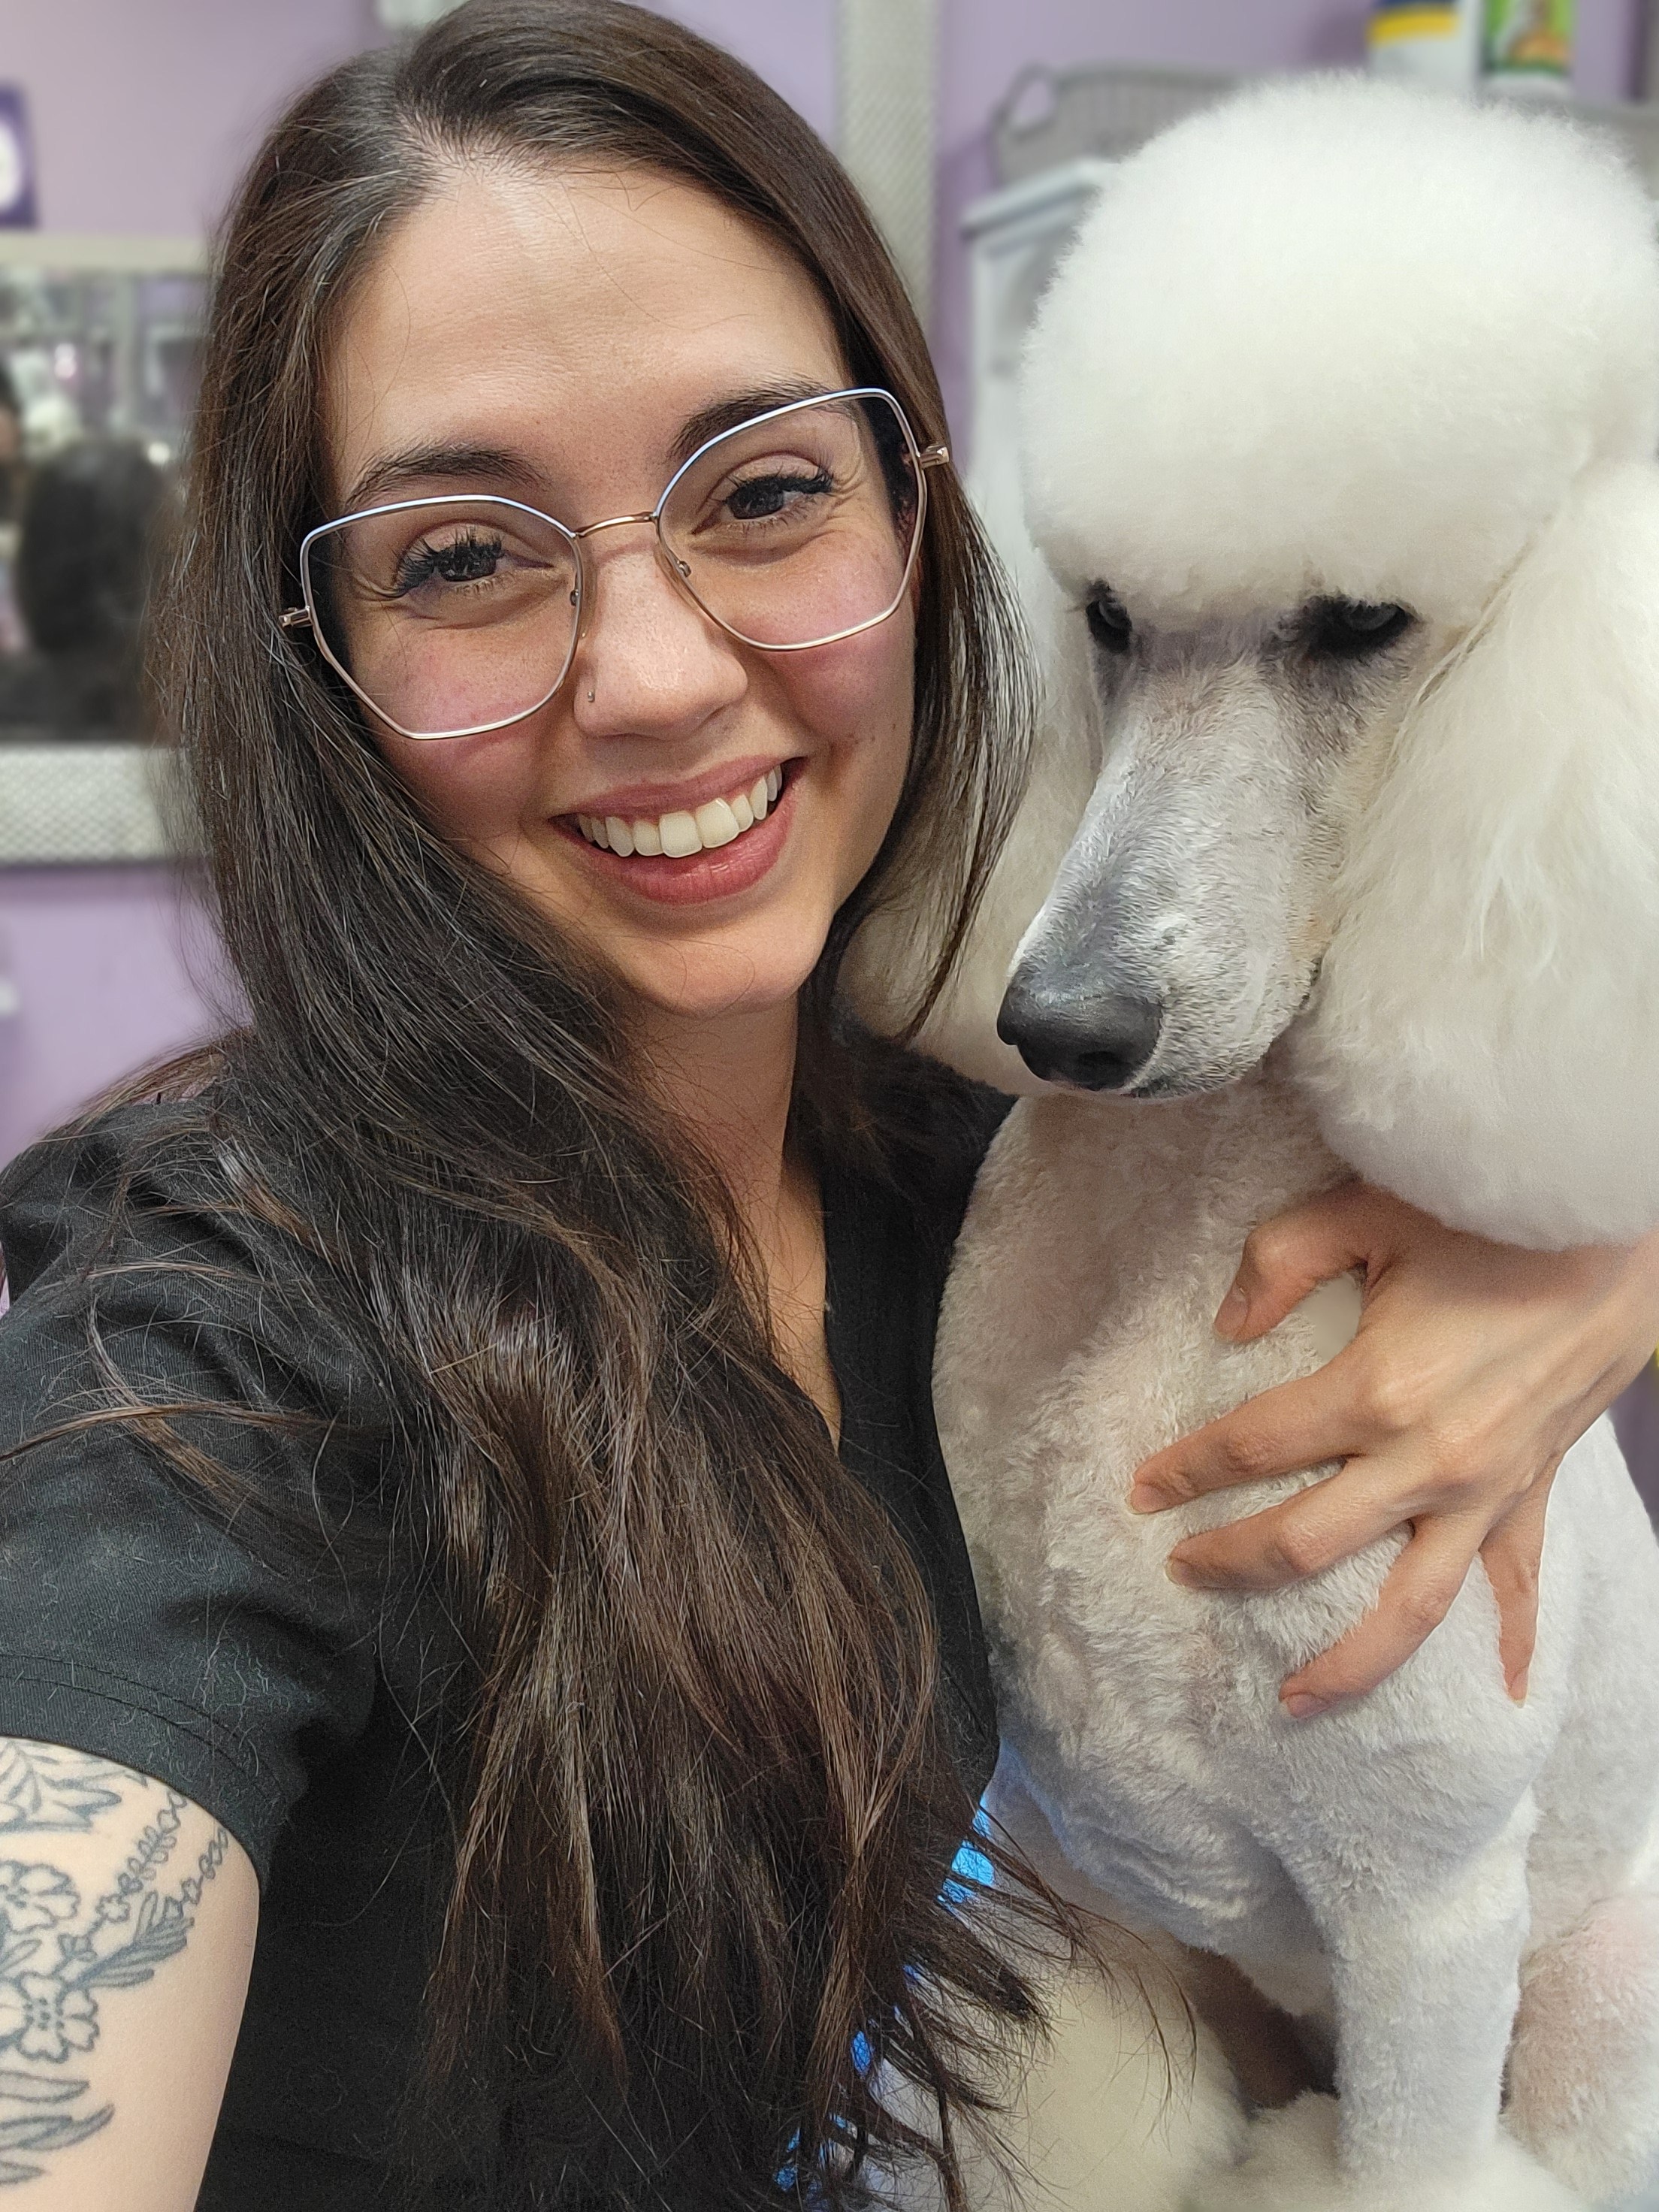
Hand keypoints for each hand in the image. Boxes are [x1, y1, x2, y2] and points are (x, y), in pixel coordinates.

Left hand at [1127, 1181, 1658, 1715]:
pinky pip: (1519, 1587)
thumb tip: (1225, 1326)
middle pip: (1305, 1544)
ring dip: (1344, 1661)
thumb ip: (1279, 1260)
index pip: (1253, 1447)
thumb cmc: (1487, 1215)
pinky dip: (1509, 1644)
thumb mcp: (1366, 1209)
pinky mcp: (1531, 1494)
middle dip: (1231, 1563)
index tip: (1142, 1489)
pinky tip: (1500, 1696)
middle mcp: (1428, 1460)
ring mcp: (1485, 1491)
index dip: (1188, 1470)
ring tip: (1289, 1701)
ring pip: (1407, 1607)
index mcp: (1376, 1389)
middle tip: (1179, 1569)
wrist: (1614, 1238)